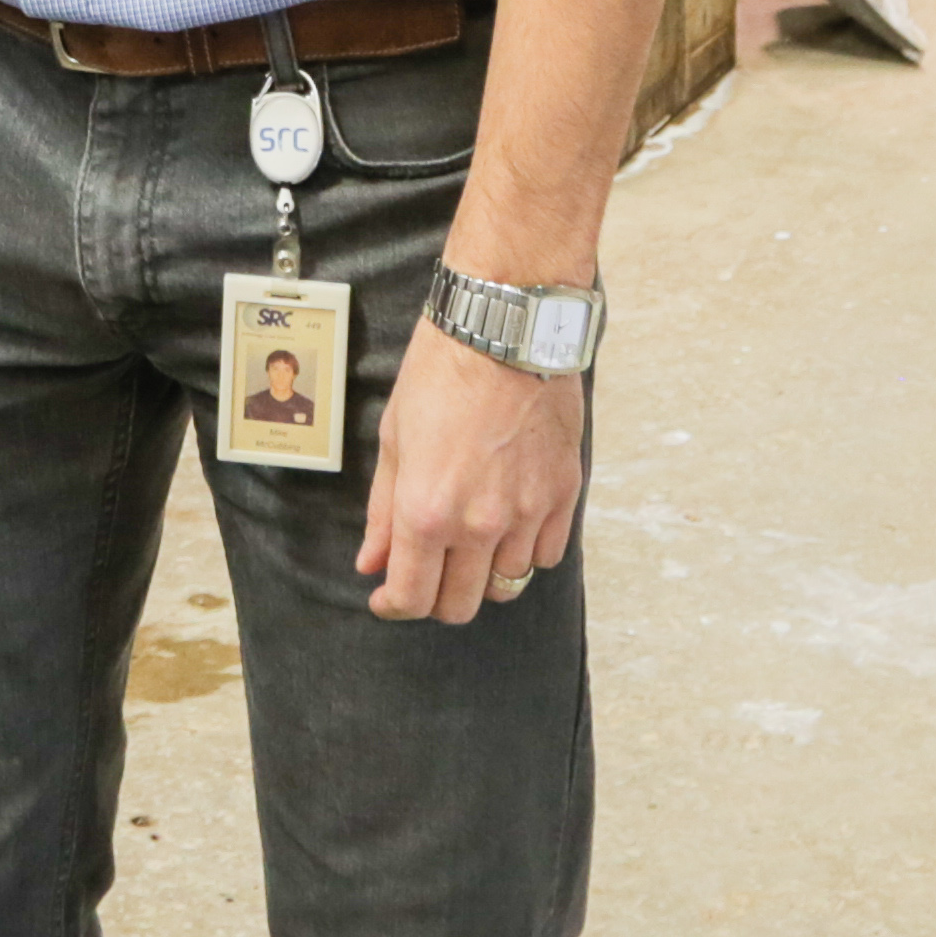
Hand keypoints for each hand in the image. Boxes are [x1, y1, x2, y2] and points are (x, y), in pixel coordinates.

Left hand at [358, 317, 583, 625]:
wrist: (504, 330)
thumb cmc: (440, 375)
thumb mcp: (394, 440)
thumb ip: (383, 512)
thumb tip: (371, 563)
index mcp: (427, 512)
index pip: (412, 597)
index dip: (393, 606)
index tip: (388, 598)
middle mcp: (479, 524)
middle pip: (461, 604)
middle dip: (436, 598)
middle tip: (428, 572)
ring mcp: (527, 513)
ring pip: (507, 583)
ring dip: (484, 573)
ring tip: (471, 539)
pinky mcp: (563, 494)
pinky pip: (546, 554)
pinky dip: (526, 551)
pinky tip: (510, 524)